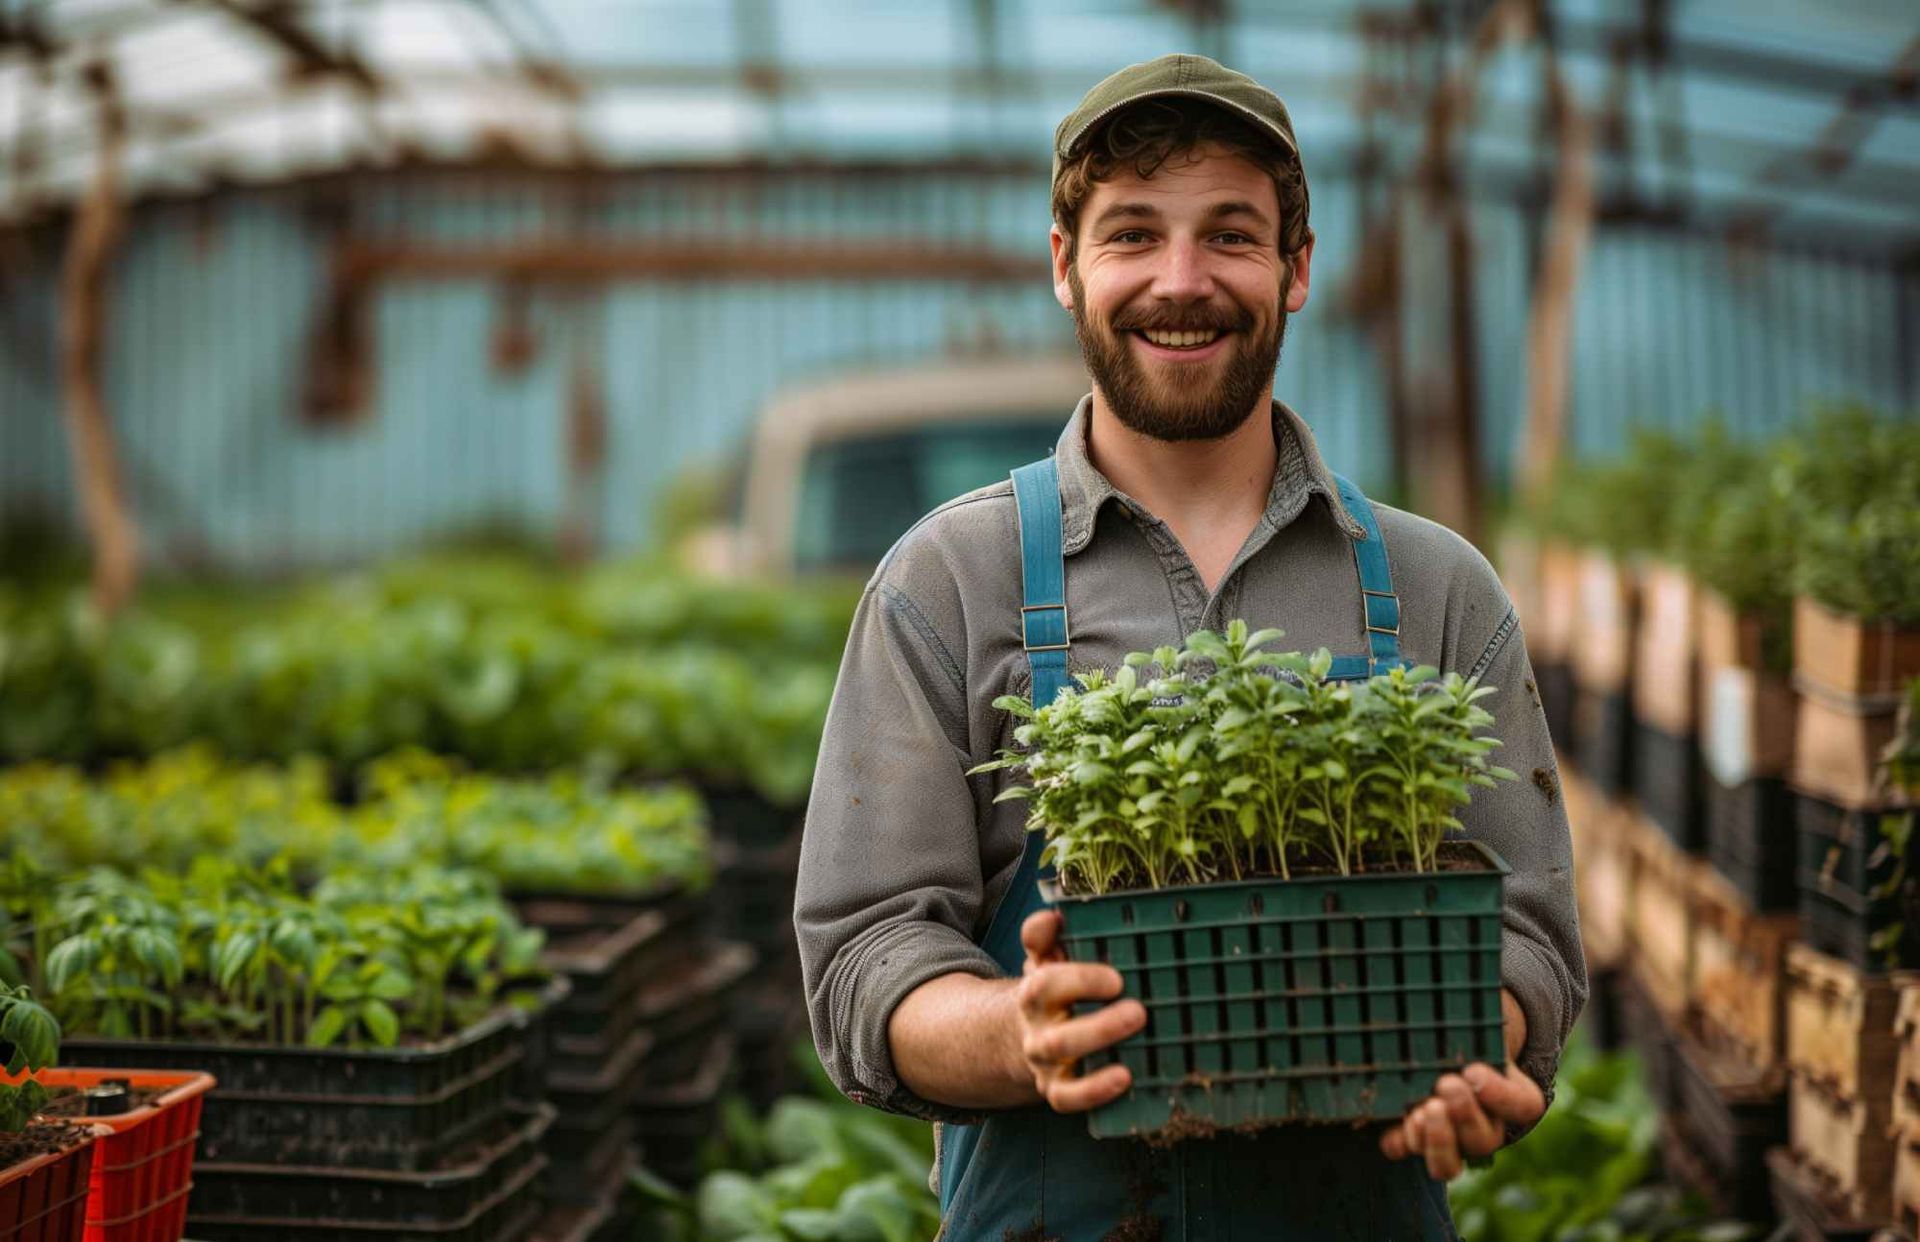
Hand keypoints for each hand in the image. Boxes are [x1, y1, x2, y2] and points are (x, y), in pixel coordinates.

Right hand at [1013, 909, 1147, 1112]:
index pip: (1046, 984)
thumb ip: (1045, 938)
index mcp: (1035, 993)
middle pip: (1057, 1031)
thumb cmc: (1052, 992)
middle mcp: (1036, 1028)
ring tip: (1137, 1033)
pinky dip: (1094, 1091)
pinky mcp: (1056, 1088)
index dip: (1079, 980)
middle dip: (1099, 1024)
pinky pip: (1067, 1098)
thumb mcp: (1045, 962)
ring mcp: (1046, 1061)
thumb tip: (1053, 915)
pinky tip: (1124, 1078)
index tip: (1116, 979)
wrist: (1021, 1037)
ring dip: (1100, 1046)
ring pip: (1063, 1058)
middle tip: (1139, 1012)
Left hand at [1379, 989, 1543, 1180]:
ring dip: (1437, 1141)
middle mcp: (1485, 1123)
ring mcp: (1448, 1136)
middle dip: (1464, 1115)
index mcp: (1512, 1093)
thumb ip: (1480, 1000)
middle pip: (1485, 1139)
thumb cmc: (1464, 1017)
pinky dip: (1399, 1143)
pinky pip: (1407, 1152)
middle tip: (1445, 1085)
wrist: (1437, 1031)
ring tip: (1422, 1111)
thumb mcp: (1477, 1008)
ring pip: (1451, 1164)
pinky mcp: (1413, 1136)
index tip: (1473, 1070)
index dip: (1500, 1094)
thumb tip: (1467, 960)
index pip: (1523, 1105)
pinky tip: (1391, 1133)